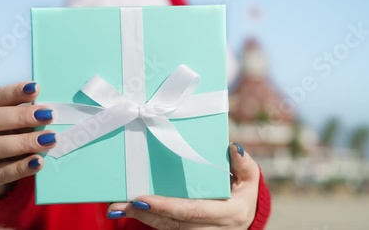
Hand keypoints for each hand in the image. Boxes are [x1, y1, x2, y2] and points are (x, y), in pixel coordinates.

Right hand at [0, 82, 56, 197]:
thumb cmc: (6, 140)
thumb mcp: (11, 125)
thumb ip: (22, 115)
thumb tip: (46, 107)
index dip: (13, 93)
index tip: (36, 88)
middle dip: (20, 116)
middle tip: (48, 115)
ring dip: (24, 142)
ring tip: (49, 139)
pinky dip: (21, 167)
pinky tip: (39, 162)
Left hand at [107, 142, 258, 229]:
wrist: (244, 218)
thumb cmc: (243, 194)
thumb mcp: (249, 179)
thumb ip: (244, 165)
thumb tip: (233, 147)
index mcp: (229, 214)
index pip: (193, 211)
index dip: (167, 206)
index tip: (143, 199)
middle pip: (174, 224)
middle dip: (146, 215)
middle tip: (121, 204)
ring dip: (143, 220)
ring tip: (119, 208)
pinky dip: (149, 221)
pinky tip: (130, 212)